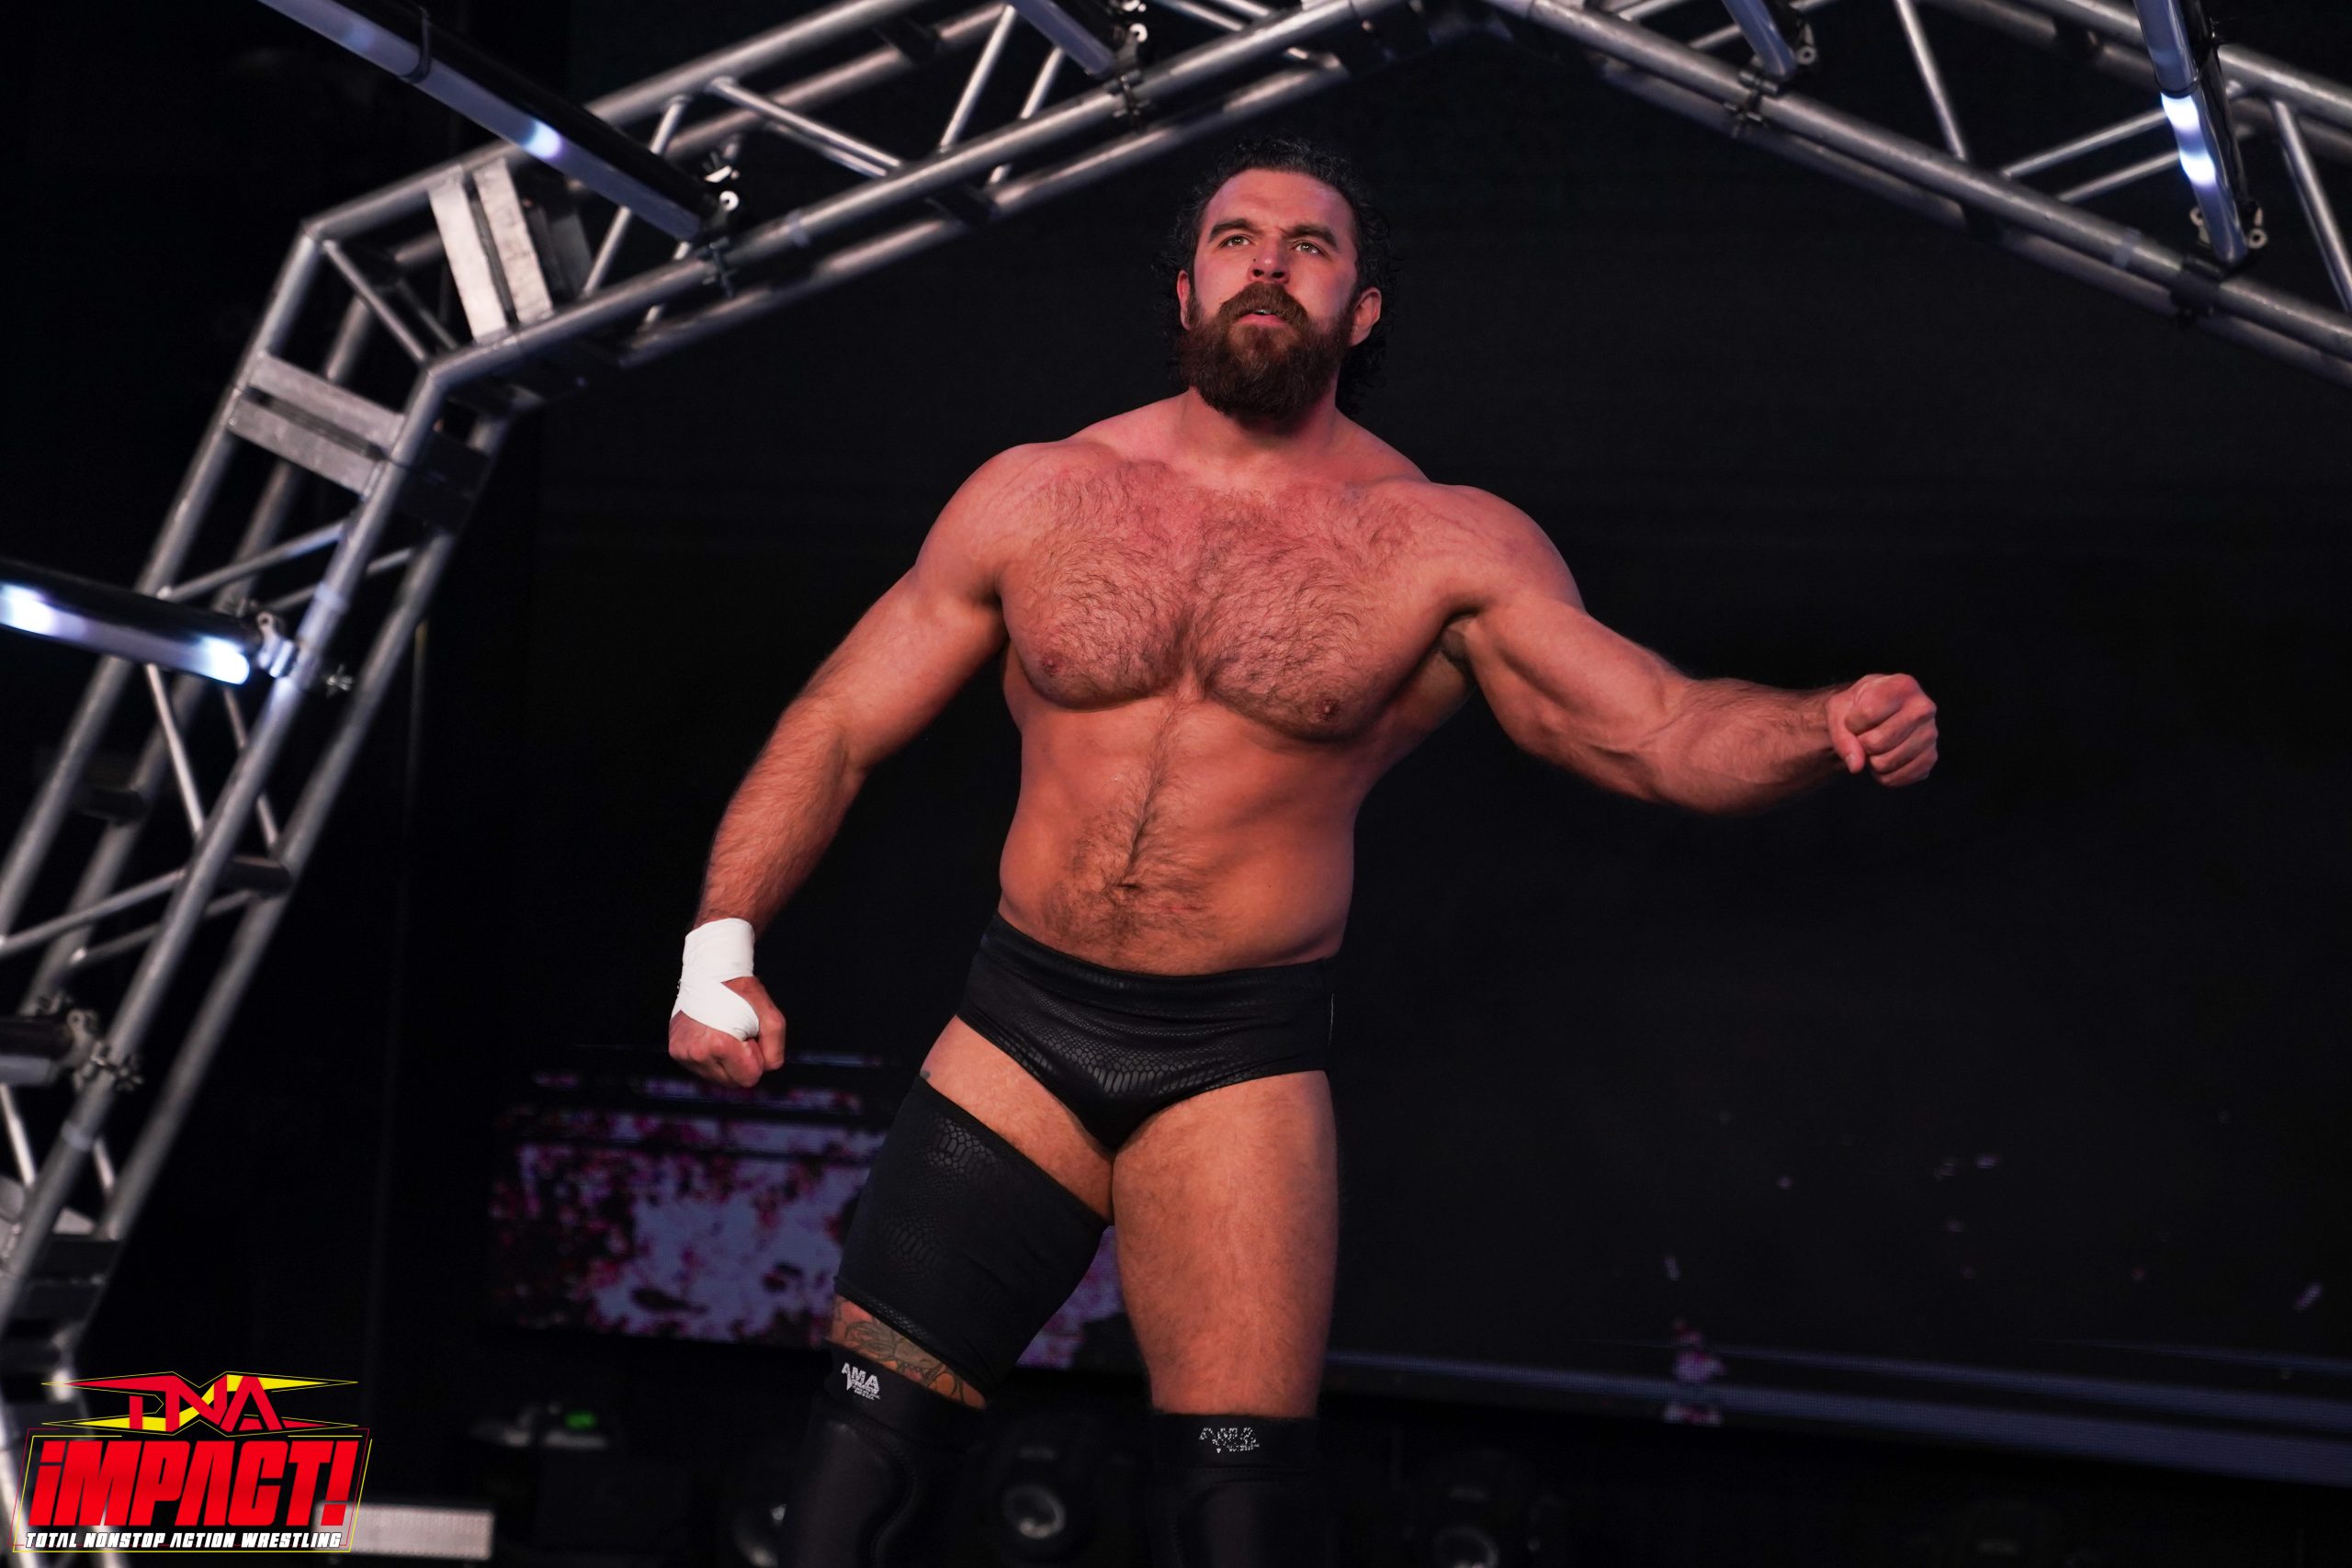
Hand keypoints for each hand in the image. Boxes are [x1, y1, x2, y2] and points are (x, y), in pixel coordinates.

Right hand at [667, 975, 786, 1087]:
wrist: (711, 973)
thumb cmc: (742, 993)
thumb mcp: (772, 1018)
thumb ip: (775, 1050)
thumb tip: (764, 1070)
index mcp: (719, 1044)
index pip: (749, 1078)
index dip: (755, 1057)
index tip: (749, 1036)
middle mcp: (696, 1052)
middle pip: (732, 1082)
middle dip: (741, 1062)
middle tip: (738, 1034)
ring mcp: (683, 1053)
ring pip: (716, 1078)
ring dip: (726, 1061)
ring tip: (724, 1033)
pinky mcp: (676, 1051)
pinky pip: (702, 1068)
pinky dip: (711, 1057)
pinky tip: (712, 1035)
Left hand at [1826, 673, 1937, 786]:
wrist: (1875, 714)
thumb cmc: (1857, 707)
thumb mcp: (1839, 709)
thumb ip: (1841, 734)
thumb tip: (1856, 765)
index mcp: (1902, 686)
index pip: (1868, 714)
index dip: (1852, 723)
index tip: (1855, 718)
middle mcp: (1923, 708)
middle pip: (1877, 742)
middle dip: (1862, 744)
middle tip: (1866, 735)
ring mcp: (1931, 734)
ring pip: (1886, 763)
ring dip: (1871, 761)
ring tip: (1876, 746)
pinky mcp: (1930, 758)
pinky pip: (1898, 778)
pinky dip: (1883, 775)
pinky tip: (1885, 759)